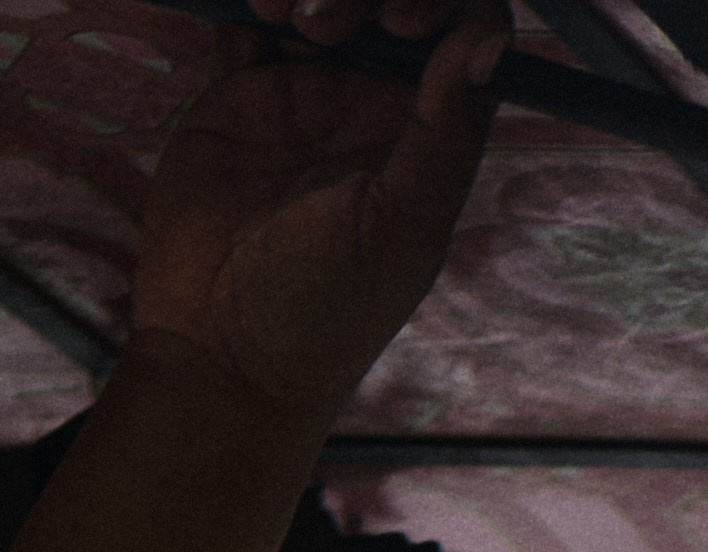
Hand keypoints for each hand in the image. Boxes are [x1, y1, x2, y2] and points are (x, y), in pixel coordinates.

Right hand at [129, 1, 503, 424]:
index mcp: (427, 136)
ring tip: (286, 16)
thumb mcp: (400, 230)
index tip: (402, 21)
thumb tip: (488, 36)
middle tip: (332, 22)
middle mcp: (372, 105)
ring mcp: (306, 94)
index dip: (443, 0)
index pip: (461, 29)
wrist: (219, 360)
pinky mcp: (239, 94)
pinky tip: (259, 9)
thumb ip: (445, 134)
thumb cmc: (322, 318)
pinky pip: (251, 20)